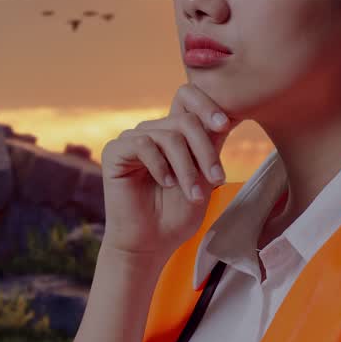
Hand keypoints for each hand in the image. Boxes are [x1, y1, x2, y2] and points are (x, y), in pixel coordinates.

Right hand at [98, 83, 243, 259]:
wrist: (151, 244)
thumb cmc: (178, 214)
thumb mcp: (204, 177)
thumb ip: (210, 146)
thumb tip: (226, 116)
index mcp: (174, 132)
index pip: (187, 97)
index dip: (206, 104)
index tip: (224, 125)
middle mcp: (153, 131)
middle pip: (185, 120)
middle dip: (205, 151)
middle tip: (217, 179)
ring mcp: (132, 139)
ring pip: (169, 136)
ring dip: (187, 168)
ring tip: (194, 195)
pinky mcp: (115, 151)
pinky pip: (142, 144)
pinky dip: (160, 165)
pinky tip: (166, 184)